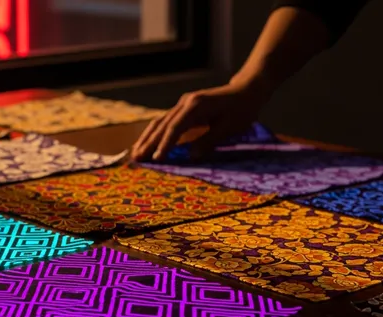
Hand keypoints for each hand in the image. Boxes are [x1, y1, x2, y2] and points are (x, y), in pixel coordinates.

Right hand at [130, 81, 265, 161]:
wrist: (247, 90)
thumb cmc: (242, 109)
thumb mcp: (230, 127)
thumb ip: (209, 140)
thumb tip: (191, 156)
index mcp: (196, 106)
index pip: (175, 127)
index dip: (165, 144)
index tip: (157, 159)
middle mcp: (185, 103)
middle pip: (162, 124)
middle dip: (148, 142)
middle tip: (136, 158)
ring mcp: (183, 104)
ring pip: (160, 122)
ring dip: (147, 138)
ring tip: (135, 153)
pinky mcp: (184, 108)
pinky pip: (166, 122)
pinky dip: (155, 134)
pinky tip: (146, 143)